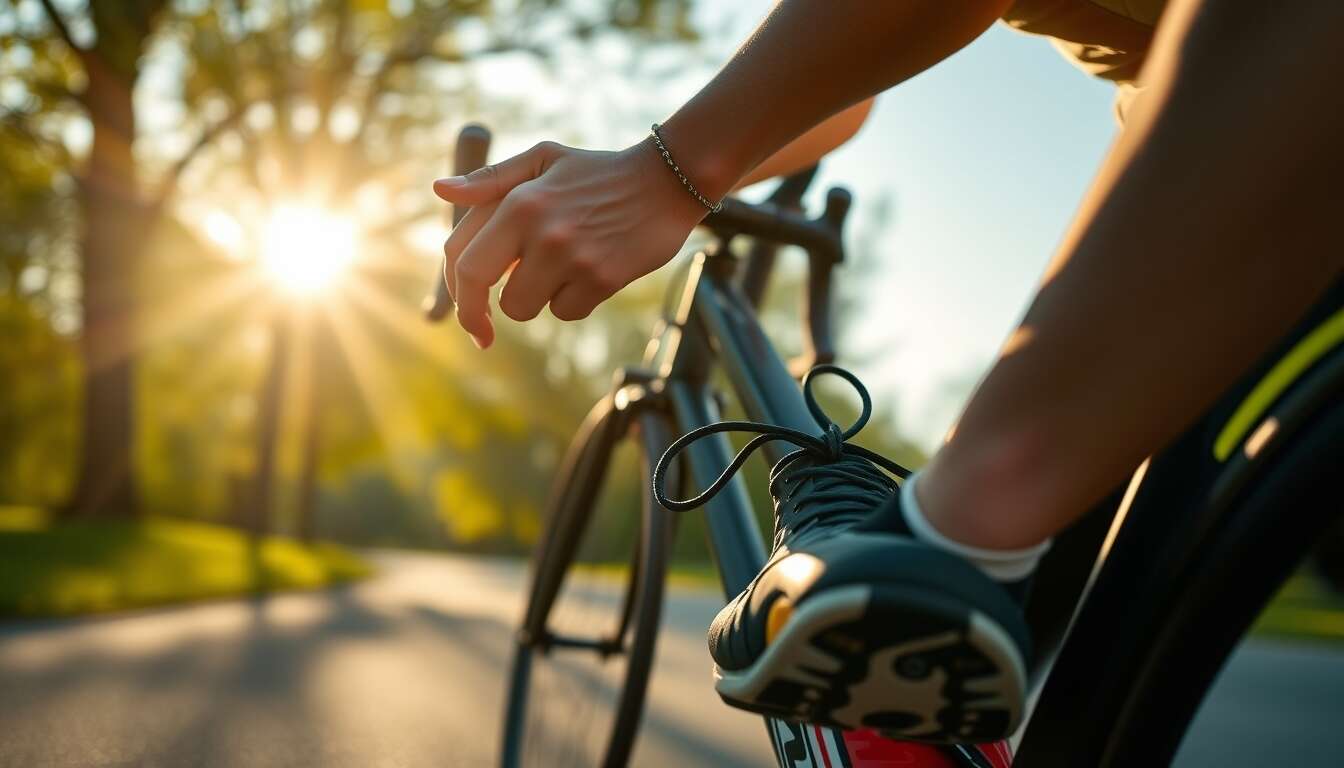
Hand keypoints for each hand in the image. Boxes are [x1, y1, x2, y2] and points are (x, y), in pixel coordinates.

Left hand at [432, 138, 708, 348]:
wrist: (668, 181)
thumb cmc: (598, 172)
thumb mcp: (543, 160)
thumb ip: (490, 179)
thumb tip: (440, 190)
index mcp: (517, 201)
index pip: (462, 256)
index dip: (454, 292)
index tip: (462, 310)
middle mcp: (540, 230)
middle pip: (485, 292)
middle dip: (477, 317)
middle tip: (483, 333)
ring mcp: (572, 257)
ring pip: (524, 308)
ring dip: (534, 299)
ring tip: (561, 268)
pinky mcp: (601, 279)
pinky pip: (565, 311)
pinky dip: (572, 301)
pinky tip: (591, 271)